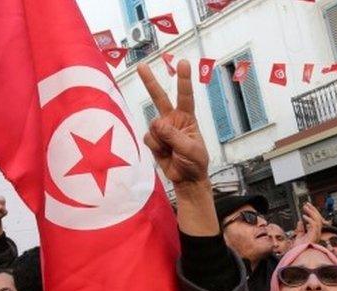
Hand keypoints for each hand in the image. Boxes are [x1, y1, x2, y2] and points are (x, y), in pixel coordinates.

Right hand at [139, 60, 209, 187]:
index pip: (185, 96)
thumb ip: (174, 136)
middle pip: (159, 97)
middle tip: (141, 66)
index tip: (183, 63)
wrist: (186, 180)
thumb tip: (157, 124)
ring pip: (153, 126)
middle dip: (149, 82)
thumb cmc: (195, 163)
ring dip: (161, 139)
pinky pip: (148, 138)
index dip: (183, 79)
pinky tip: (164, 153)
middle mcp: (173, 120)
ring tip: (172, 151)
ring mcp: (162, 130)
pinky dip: (156, 147)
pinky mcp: (153, 140)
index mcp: (187, 118)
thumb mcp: (190, 150)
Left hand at [292, 203, 323, 246]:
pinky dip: (309, 220)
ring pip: (318, 220)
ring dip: (311, 212)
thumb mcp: (299, 236)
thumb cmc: (299, 249)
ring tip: (305, 208)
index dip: (313, 212)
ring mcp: (316, 234)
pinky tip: (304, 217)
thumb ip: (300, 229)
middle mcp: (317, 233)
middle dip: (313, 210)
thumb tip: (300, 222)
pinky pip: (314, 225)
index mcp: (315, 233)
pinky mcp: (314, 236)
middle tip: (306, 204)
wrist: (297, 255)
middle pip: (318, 218)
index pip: (316, 220)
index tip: (307, 207)